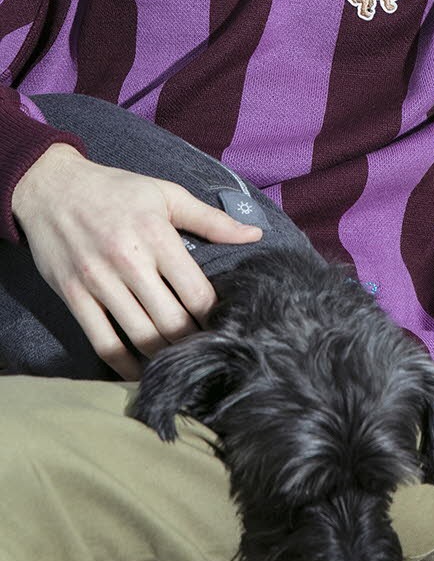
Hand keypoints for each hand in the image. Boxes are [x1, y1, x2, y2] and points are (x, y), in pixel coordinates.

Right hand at [12, 143, 262, 379]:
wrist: (52, 186)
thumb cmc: (116, 189)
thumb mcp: (166, 193)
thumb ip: (211, 219)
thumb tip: (255, 234)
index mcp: (156, 235)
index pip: (196, 291)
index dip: (215, 317)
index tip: (228, 327)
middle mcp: (128, 261)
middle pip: (170, 321)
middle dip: (194, 342)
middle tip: (210, 354)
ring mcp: (98, 282)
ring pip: (139, 336)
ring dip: (164, 358)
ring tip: (183, 366)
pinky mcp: (73, 296)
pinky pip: (102, 342)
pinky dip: (123, 365)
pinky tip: (141, 373)